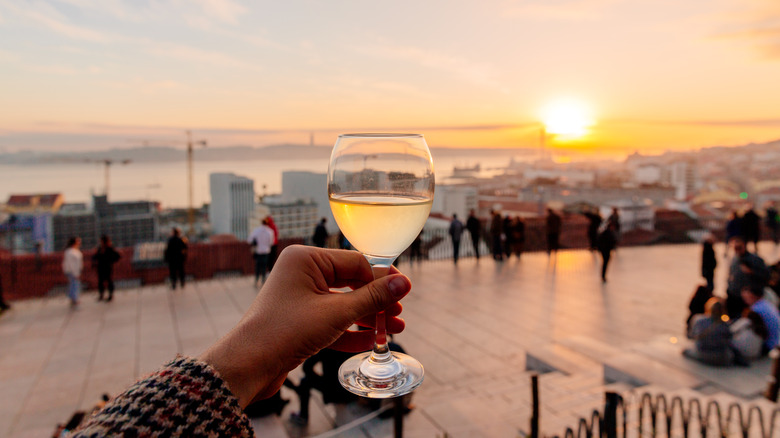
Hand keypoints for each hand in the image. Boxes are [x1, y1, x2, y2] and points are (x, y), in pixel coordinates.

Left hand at [200, 245, 410, 407]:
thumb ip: (372, 298)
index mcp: (306, 259)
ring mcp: (299, 298)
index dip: (382, 279)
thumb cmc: (285, 332)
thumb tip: (404, 283)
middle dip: (376, 302)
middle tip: (399, 314)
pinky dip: (350, 331)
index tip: (405, 292)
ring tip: (393, 331)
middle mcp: (301, 273)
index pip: (356, 262)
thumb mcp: (336, 313)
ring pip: (342, 304)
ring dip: (367, 318)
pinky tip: (371, 342)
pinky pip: (330, 321)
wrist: (247, 366)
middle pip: (351, 282)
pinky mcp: (298, 321)